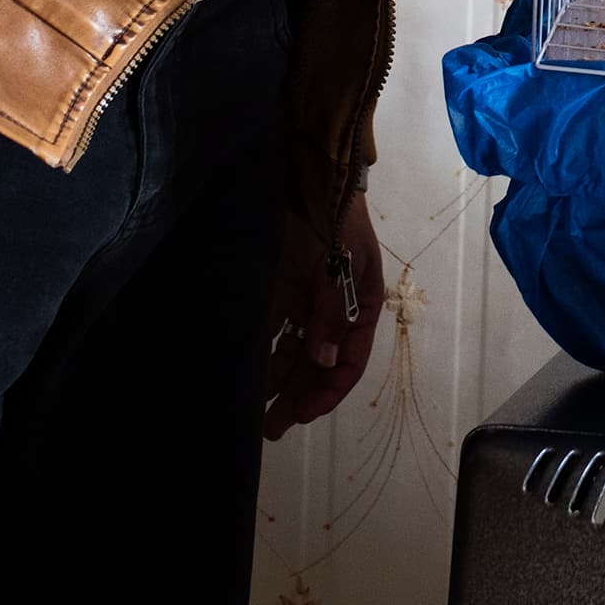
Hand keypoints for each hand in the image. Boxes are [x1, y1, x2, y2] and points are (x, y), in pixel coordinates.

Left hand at [263, 193, 384, 439]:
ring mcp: (304, 302)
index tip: (301, 416)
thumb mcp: (341, 265)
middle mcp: (333, 311)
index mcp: (360, 307)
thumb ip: (332, 313)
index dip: (327, 392)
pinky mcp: (277, 291)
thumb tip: (323, 363)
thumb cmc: (333, 220)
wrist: (306, 176)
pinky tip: (244, 374)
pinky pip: (269, 332)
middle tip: (271, 428)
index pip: (348, 362)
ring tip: (255, 412)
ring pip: (292, 354)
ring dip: (277, 382)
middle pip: (317, 365)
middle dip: (297, 397)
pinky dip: (259, 354)